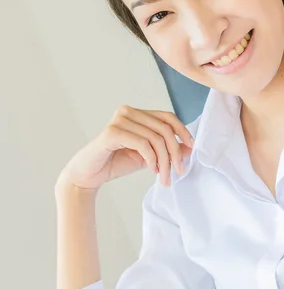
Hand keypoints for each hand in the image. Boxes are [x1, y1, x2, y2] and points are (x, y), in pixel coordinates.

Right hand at [57, 105, 194, 192]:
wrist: (88, 175)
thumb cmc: (115, 162)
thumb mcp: (148, 156)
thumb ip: (166, 149)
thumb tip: (188, 147)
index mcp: (136, 113)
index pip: (167, 117)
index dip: (182, 131)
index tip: (191, 147)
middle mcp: (128, 111)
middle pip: (164, 129)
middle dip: (175, 152)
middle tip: (179, 170)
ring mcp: (119, 120)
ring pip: (155, 138)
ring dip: (164, 161)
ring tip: (164, 176)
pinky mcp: (112, 132)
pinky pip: (142, 144)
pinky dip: (152, 159)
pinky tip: (152, 170)